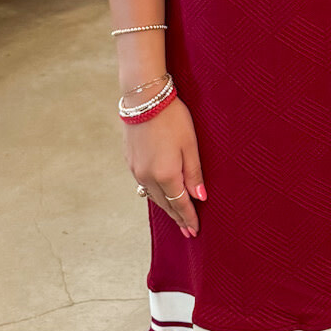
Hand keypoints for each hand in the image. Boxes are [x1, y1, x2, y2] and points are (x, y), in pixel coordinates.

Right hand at [121, 97, 204, 236]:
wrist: (144, 99)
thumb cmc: (172, 118)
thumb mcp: (190, 145)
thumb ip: (194, 173)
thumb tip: (200, 198)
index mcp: (166, 175)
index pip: (180, 204)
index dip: (188, 218)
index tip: (195, 231)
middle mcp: (148, 177)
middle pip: (166, 204)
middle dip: (178, 218)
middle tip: (187, 231)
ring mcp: (136, 170)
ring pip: (154, 196)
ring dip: (166, 207)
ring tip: (176, 217)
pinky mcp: (130, 161)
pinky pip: (144, 184)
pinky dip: (155, 193)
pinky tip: (160, 194)